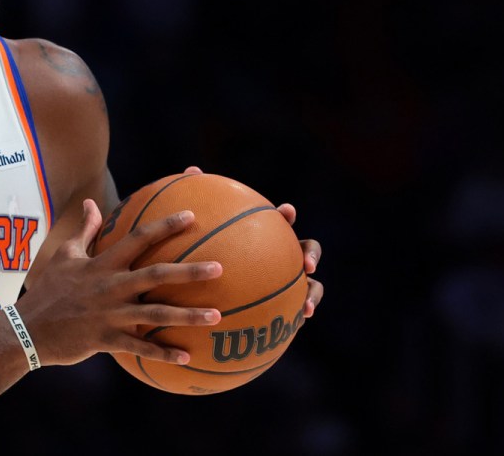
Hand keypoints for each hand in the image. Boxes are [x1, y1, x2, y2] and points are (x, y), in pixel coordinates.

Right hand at [17, 199, 222, 367]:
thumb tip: (92, 203)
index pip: (138, 238)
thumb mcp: (65, 255)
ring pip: (154, 313)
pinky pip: (139, 348)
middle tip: (219, 268)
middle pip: (155, 274)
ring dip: (187, 316)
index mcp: (102, 264)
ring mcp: (109, 314)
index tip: (191, 217)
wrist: (26, 329)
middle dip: (188, 271)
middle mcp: (110, 286)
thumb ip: (85, 230)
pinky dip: (163, 353)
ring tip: (217, 316)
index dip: (165, 226)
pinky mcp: (106, 340)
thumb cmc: (48, 290)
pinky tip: (187, 357)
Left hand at [185, 164, 323, 317]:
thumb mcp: (192, 234)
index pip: (279, 222)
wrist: (201, 295)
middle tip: (306, 264)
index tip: (286, 211)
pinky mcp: (279, 313)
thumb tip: (191, 170)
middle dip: (310, 255)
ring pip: (309, 288)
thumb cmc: (200, 257)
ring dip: (312, 296)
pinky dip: (290, 324)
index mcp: (263, 239)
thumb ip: (196, 204)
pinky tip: (282, 333)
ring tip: (305, 309)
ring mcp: (284, 286)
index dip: (285, 216)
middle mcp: (278, 260)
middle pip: (305, 251)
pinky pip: (288, 319)